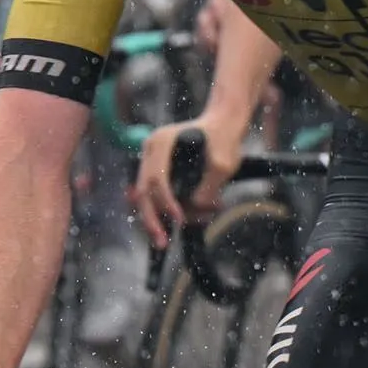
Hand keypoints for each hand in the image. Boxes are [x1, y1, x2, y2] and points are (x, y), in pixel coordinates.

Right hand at [132, 120, 236, 244]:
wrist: (222, 125)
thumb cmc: (224, 139)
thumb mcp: (223, 164)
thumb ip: (209, 188)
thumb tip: (193, 210)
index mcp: (163, 141)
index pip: (157, 178)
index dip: (165, 202)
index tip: (179, 219)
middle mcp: (151, 150)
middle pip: (143, 191)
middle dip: (152, 220)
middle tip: (162, 242)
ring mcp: (150, 160)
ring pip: (146, 198)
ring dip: (163, 217)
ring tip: (199, 220)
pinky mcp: (156, 171)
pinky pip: (155, 197)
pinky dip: (168, 210)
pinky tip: (190, 216)